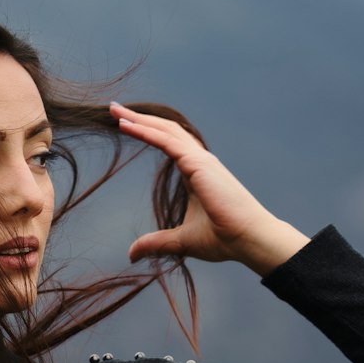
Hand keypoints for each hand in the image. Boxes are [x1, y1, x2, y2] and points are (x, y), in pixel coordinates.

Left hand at [111, 103, 309, 275]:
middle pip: (165, 130)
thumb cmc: (223, 239)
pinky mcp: (199, 164)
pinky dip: (146, 131)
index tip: (123, 123)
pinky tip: (126, 125)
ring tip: (116, 110)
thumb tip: (131, 253)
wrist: (248, 240)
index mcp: (196, 172)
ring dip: (140, 119)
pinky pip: (167, 141)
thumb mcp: (180, 241)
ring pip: (166, 130)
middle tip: (115, 109)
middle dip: (140, 118)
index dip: (147, 131)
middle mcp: (198, 161)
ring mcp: (200, 160)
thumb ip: (155, 243)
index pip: (167, 142)